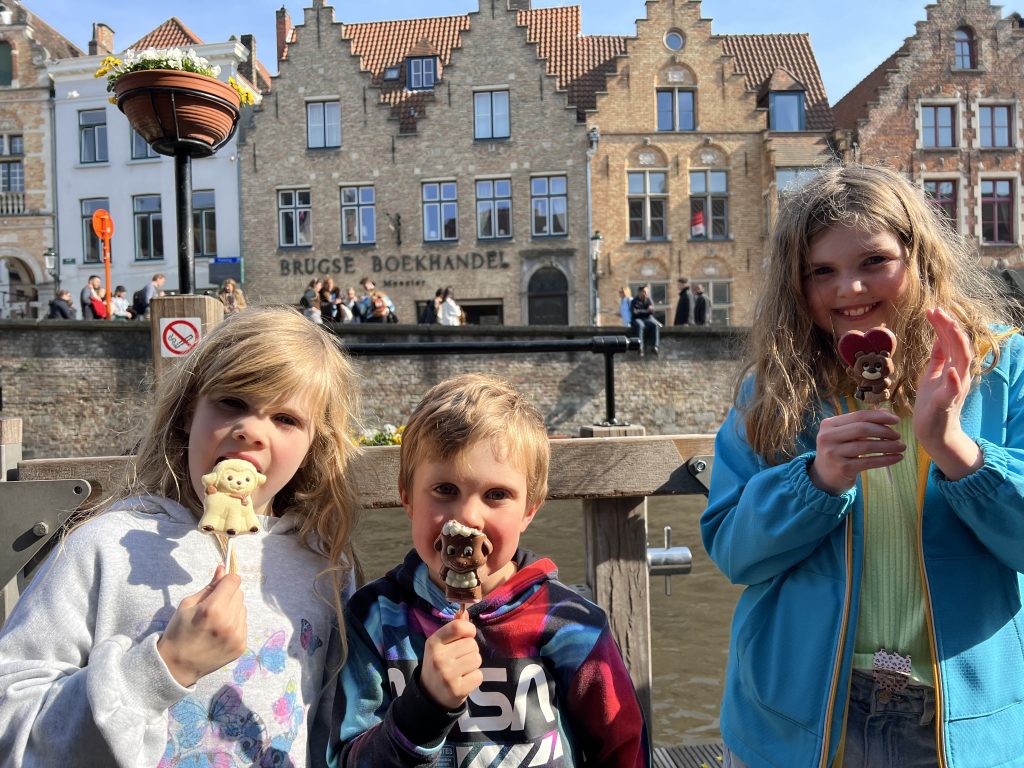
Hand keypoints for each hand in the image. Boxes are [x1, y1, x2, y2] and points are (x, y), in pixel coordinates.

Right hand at [157, 565, 246, 686]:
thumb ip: (209, 586)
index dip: (226, 580)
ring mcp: (237, 635)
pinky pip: (244, 623)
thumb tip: (223, 569)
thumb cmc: (179, 631)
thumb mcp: (188, 605)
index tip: (220, 586)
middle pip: (239, 593)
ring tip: (216, 621)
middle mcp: (229, 622)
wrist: (177, 665)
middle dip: (228, 595)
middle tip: (213, 607)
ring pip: (243, 608)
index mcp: (213, 609)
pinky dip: (235, 624)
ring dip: (232, 610)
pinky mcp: (241, 646)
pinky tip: (220, 632)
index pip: (233, 581)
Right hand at [419, 618, 482, 709]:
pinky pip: (479, 675)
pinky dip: (474, 678)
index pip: (458, 626)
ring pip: (477, 659)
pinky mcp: (457, 690)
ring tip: (462, 670)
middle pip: (472, 644)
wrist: (430, 695)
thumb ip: (453, 629)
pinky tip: (464, 680)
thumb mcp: (439, 645)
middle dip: (471, 650)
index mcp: (433, 643)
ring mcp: (447, 675)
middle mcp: (439, 658)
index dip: (469, 629)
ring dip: (473, 664)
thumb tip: (464, 611)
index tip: (468, 635)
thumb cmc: (439, 664)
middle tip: (460, 659)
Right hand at [809, 410, 905, 493]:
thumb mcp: (845, 435)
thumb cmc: (838, 451)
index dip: (879, 416)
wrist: (824, 476)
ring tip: (901, 447)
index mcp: (829, 424)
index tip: (897, 420)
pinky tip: (897, 458)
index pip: (858, 416)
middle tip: (898, 436)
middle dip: (884, 431)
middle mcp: (828, 437)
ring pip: (867, 446)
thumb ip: (862, 422)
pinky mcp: (842, 468)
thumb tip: (886, 412)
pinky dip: (886, 459)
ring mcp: (833, 453)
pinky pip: (869, 462)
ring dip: (888, 446)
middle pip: (862, 429)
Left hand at [913, 307, 982, 479]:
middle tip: (938, 311)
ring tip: (949, 326)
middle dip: (949, 327)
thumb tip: (940, 335)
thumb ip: (939, 355)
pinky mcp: (947, 403)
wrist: (934, 432)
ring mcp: (955, 389)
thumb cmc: (933, 402)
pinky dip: (953, 380)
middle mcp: (958, 375)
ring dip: (957, 344)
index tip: (932, 310)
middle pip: (959, 346)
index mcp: (953, 367)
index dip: (943, 325)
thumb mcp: (933, 373)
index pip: (951, 341)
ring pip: (962, 362)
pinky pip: (954, 390)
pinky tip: (949, 370)